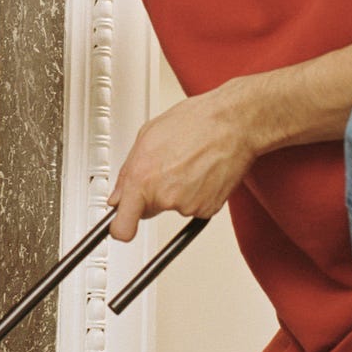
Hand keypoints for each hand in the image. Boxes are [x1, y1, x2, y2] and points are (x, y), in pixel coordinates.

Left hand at [107, 86, 253, 240]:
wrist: (233, 123)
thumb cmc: (195, 122)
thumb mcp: (147, 136)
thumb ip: (128, 172)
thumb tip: (119, 195)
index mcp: (142, 180)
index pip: (122, 228)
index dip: (119, 229)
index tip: (119, 227)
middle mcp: (164, 197)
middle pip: (148, 211)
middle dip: (152, 196)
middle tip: (167, 168)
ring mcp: (187, 206)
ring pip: (173, 206)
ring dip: (178, 190)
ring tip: (189, 162)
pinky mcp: (207, 210)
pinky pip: (194, 207)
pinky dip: (197, 193)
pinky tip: (202, 170)